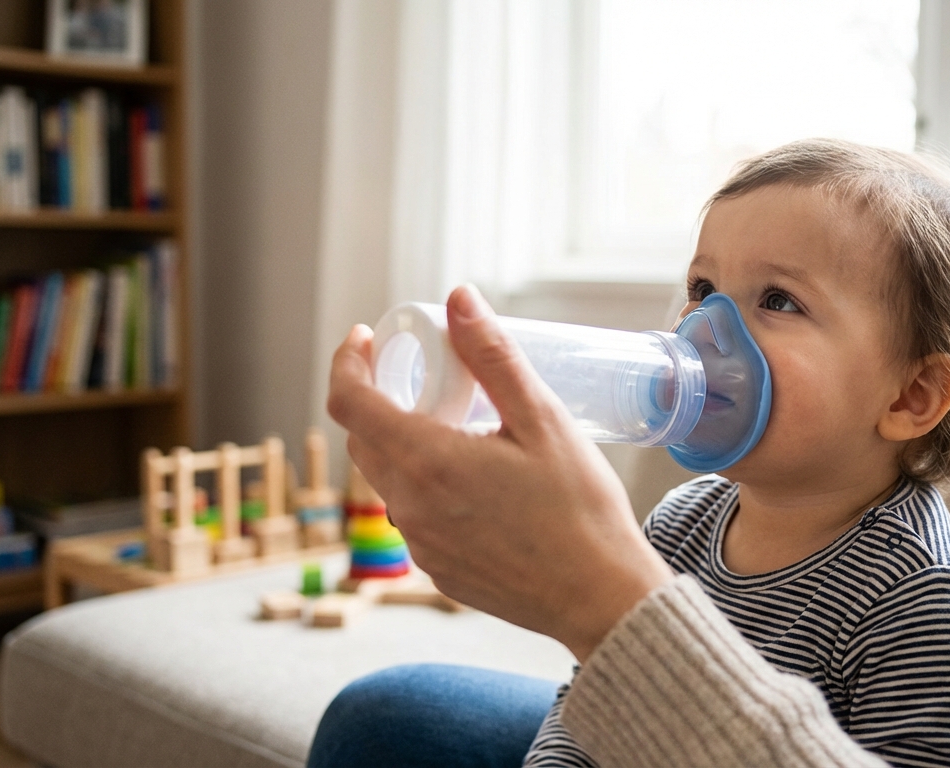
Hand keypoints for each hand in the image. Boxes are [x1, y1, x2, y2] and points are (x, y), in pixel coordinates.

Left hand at [327, 285, 674, 660]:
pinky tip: (479, 485)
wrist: (600, 597)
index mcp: (428, 462)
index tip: (366, 339)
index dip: (349, 362)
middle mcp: (410, 508)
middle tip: (424, 376)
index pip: (349, 402)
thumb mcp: (543, 420)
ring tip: (460, 428)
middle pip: (364, 439)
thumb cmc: (581, 509)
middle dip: (379, 398)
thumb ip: (494, 358)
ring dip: (406, 444)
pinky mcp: (438, 571)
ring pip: (390, 479)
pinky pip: (416, 516)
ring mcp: (420, 546)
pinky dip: (430, 487)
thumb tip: (459, 300)